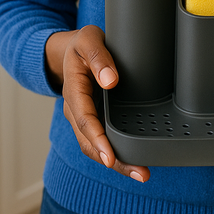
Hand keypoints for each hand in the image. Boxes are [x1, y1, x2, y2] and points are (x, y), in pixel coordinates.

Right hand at [45, 25, 149, 182]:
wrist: (71, 49)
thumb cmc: (81, 45)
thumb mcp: (88, 39)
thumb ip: (99, 57)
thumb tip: (110, 81)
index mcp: (73, 90)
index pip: (84, 120)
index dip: (98, 139)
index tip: (110, 156)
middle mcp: (76, 109)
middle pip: (91, 142)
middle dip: (114, 160)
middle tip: (140, 172)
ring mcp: (84, 116)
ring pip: (96, 147)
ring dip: (118, 163)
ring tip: (142, 173)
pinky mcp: (95, 119)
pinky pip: (103, 140)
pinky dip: (117, 153)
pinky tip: (135, 161)